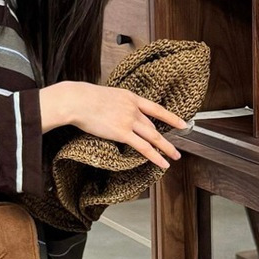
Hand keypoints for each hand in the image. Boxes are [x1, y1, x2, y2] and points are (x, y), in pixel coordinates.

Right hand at [39, 81, 184, 169]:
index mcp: (130, 97)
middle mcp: (133, 108)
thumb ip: (116, 105)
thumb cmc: (84, 98)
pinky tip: (163, 162)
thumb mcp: (107, 96)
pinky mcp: (122, 132)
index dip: (171, 117)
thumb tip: (116, 113)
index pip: (156, 108)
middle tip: (176, 146)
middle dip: (165, 137)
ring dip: (166, 148)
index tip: (182, 123)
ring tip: (175, 157)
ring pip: (153, 136)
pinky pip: (143, 147)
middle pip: (153, 126)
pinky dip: (155, 156)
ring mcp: (129, 120)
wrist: (77, 100)